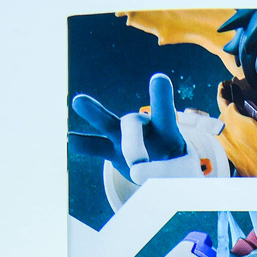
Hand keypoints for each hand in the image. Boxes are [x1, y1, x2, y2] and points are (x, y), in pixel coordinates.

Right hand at [71, 74, 198, 182]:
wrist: (171, 171)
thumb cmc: (182, 171)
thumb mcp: (183, 176)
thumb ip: (168, 176)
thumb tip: (140, 176)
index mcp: (167, 128)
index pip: (164, 109)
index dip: (160, 95)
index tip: (159, 80)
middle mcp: (144, 127)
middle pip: (132, 124)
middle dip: (132, 145)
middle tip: (138, 166)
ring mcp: (126, 138)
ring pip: (108, 123)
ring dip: (94, 113)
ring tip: (79, 101)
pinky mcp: (113, 152)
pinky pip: (97, 147)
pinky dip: (85, 145)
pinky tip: (72, 140)